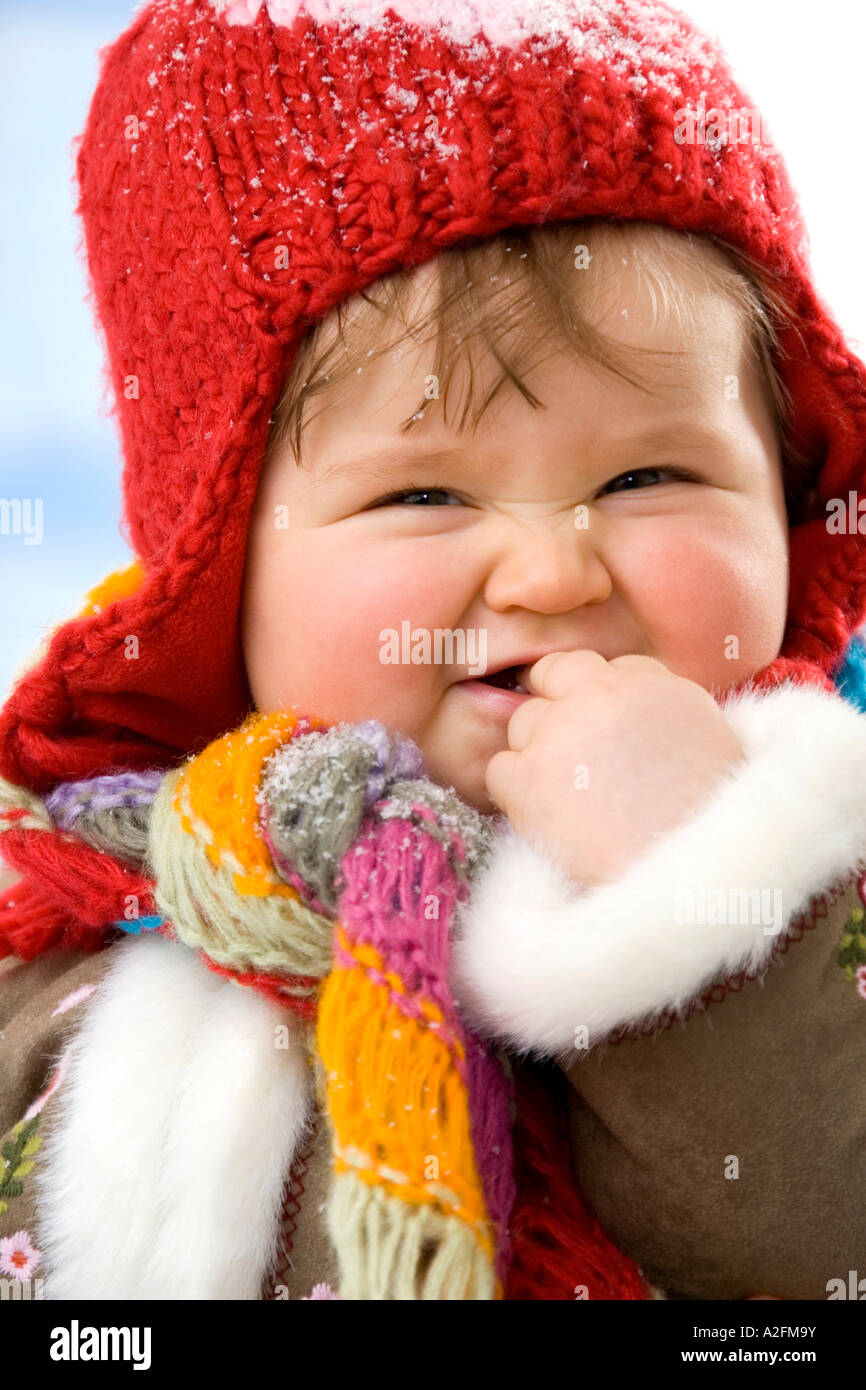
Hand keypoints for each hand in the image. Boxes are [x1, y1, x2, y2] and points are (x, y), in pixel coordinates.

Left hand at [484, 651, 745, 888]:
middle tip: (575, 756)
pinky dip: (515, 793)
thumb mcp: (708, 740)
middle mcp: (601, 694)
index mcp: (652, 682)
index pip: (606, 668)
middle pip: (557, 676)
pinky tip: (546, 817)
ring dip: (538, 753)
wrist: (695, 874)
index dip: (602, 700)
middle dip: (560, 708)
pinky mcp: (528, 776)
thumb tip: (628, 719)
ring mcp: (559, 732)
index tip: (607, 731)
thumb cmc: (710, 822)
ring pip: (523, 721)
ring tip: (571, 797)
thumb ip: (661, 713)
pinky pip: (499, 770)